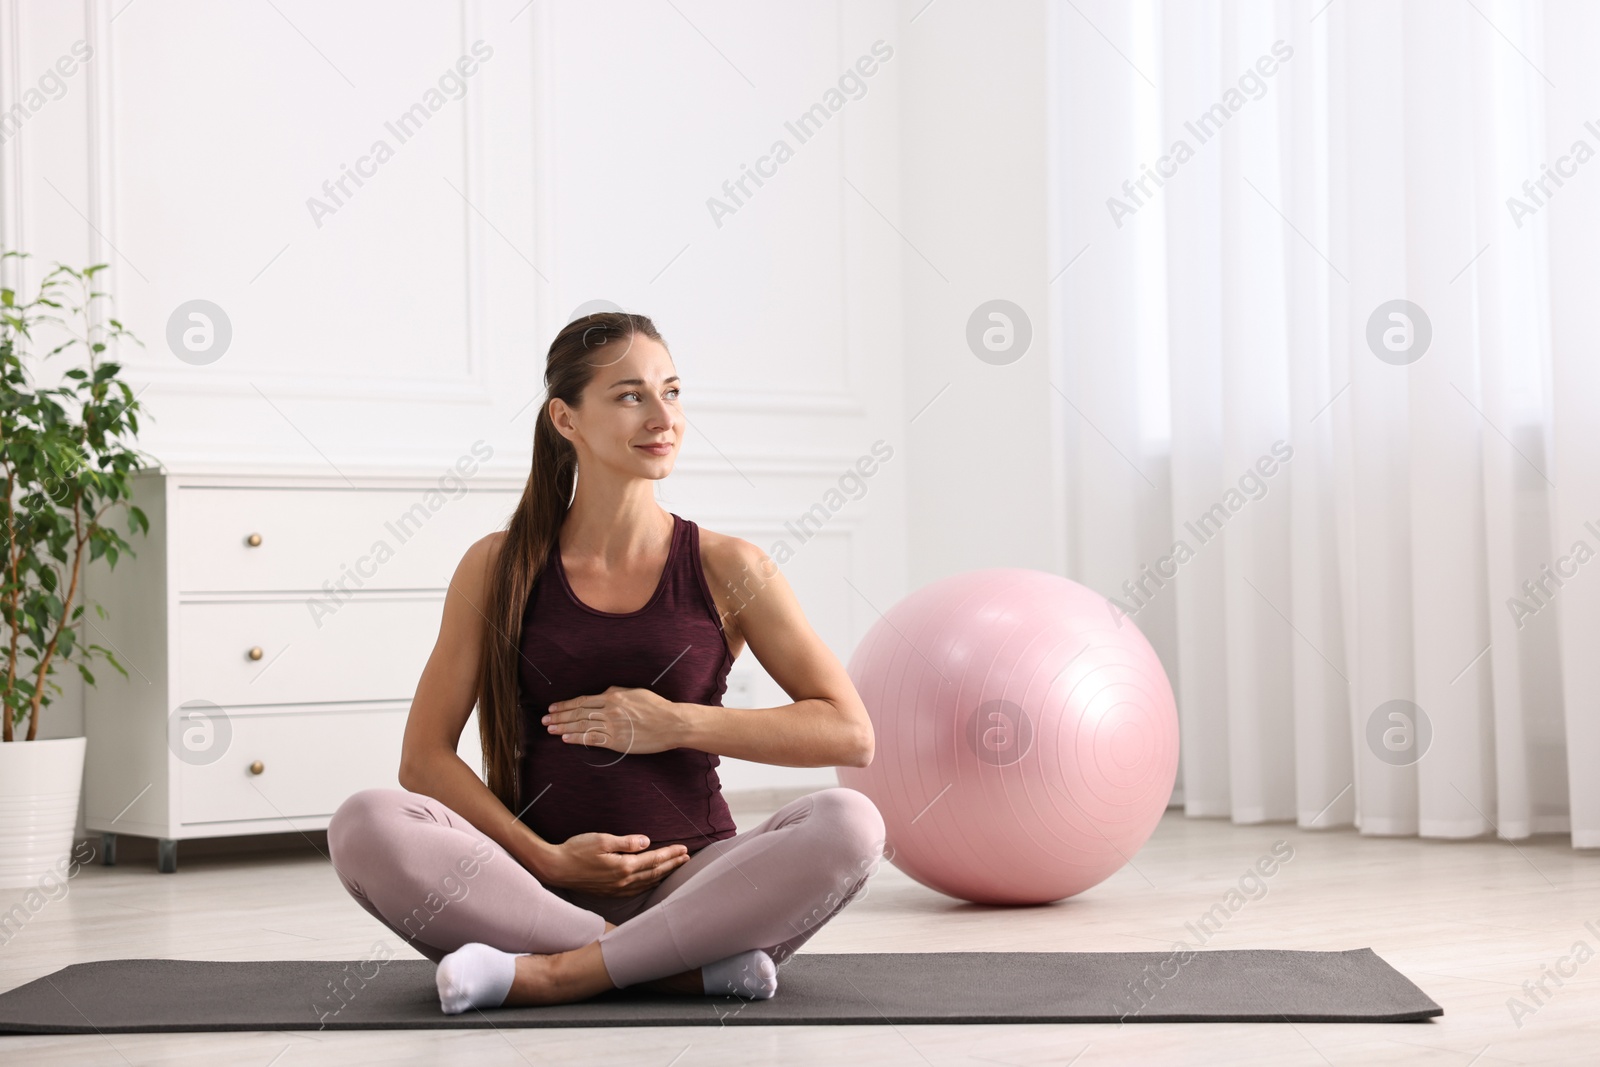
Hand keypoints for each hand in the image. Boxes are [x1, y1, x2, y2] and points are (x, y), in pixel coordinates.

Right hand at [538, 831, 689, 896]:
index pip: (654, 859)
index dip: (670, 854)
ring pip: (647, 883)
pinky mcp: (610, 892)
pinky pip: (636, 890)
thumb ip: (626, 842)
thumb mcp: (602, 840)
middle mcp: (623, 881)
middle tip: (687, 858)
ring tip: (675, 868)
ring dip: (663, 875)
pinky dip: (649, 884)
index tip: (684, 849)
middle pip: (654, 873)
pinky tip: (652, 881)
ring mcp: (616, 889)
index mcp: (623, 866)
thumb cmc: (576, 850)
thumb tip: (646, 842)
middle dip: (672, 865)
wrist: (555, 868)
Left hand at [542, 686, 685, 759]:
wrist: (672, 723)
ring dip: (563, 727)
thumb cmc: (657, 707)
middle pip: (578, 713)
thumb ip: (617, 692)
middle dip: (559, 716)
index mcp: (613, 696)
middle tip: (545, 720)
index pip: (583, 700)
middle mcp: (610, 710)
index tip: (553, 708)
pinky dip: (577, 739)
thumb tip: (603, 693)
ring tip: (550, 729)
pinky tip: (566, 739)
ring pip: (582, 725)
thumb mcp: (635, 692)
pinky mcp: (617, 741)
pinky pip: (593, 739)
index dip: (565, 705)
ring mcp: (613, 726)